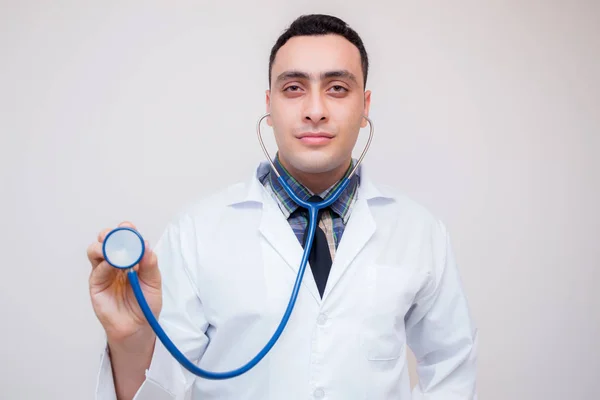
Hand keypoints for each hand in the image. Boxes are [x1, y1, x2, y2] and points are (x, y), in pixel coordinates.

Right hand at [87, 222, 161, 347]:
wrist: (137, 327)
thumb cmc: (145, 303)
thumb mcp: (153, 282)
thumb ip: (150, 265)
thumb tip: (146, 245)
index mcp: (131, 258)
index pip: (125, 239)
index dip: (125, 231)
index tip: (128, 228)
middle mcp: (116, 262)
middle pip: (107, 240)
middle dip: (111, 234)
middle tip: (118, 236)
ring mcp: (104, 272)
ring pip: (95, 251)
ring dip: (103, 246)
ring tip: (113, 250)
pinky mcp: (96, 284)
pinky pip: (96, 270)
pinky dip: (103, 264)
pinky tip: (111, 264)